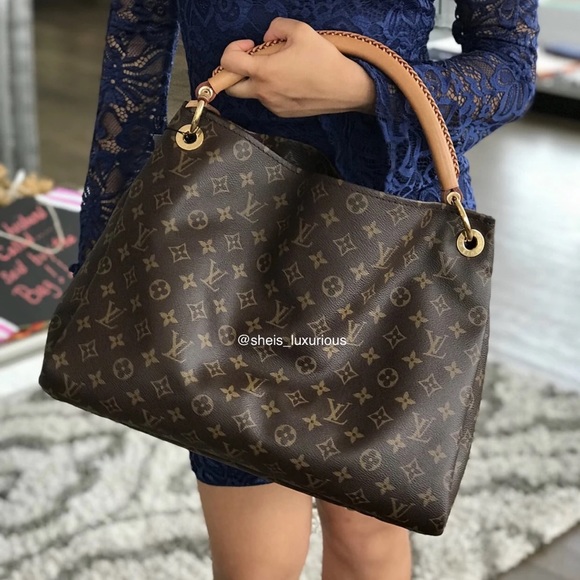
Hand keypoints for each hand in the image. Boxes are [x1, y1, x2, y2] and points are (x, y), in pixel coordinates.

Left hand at [220, 17, 375, 117]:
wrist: (346, 89)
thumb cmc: (325, 60)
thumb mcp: (301, 30)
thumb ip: (276, 27)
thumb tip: (267, 36)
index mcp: (264, 72)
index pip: (228, 63)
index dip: (233, 49)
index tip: (250, 45)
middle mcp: (264, 93)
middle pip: (232, 88)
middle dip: (235, 73)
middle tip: (252, 61)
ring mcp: (273, 106)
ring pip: (252, 93)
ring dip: (258, 79)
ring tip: (281, 68)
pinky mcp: (284, 113)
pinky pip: (269, 100)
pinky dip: (272, 89)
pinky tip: (291, 80)